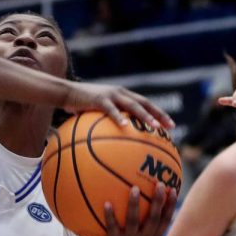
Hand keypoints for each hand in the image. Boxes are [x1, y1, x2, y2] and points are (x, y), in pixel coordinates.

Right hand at [57, 79, 174, 129]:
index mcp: (122, 95)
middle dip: (159, 115)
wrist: (65, 92)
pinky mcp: (99, 99)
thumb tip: (117, 142)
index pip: (145, 103)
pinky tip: (125, 126)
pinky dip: (119, 117)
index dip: (159, 114)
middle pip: (145, 103)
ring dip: (145, 116)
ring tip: (154, 127)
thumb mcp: (97, 114)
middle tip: (171, 127)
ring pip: (133, 105)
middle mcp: (120, 93)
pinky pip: (112, 110)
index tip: (171, 126)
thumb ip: (108, 123)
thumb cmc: (81, 105)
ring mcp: (111, 95)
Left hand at [95, 183, 176, 235]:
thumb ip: (145, 227)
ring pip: (133, 221)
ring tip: (134, 188)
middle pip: (153, 219)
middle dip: (158, 201)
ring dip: (134, 204)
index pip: (165, 221)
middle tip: (160, 184)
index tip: (174, 190)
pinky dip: (110, 214)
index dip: (170, 206)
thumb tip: (145, 201)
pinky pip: (112, 226)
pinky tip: (107, 203)